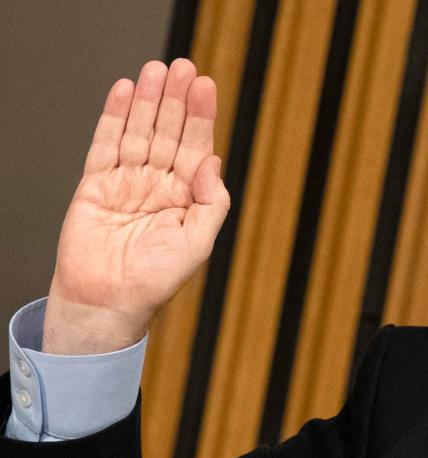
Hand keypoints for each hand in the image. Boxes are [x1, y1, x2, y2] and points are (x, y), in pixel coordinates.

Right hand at [43, 59, 229, 354]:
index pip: (196, 147)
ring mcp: (127, 182)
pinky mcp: (96, 185)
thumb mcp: (199, 243)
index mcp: (186, 197)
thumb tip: (213, 160)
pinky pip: (105, 144)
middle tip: (183, 66)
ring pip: (139, 132)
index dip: (201, 116)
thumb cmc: (155, 280)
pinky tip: (124, 93)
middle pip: (168, 132)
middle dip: (176, 100)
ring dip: (148, 101)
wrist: (108, 302)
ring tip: (155, 69)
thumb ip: (212, 201)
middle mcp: (158, 185)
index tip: (205, 85)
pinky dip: (114, 118)